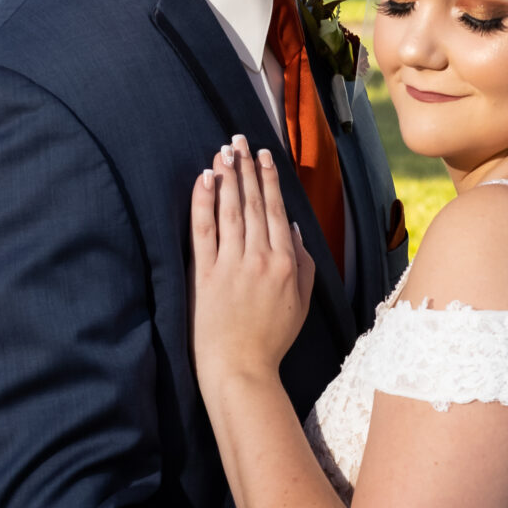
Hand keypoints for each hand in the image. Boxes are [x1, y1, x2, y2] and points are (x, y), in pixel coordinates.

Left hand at [190, 137, 316, 380]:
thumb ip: (304, 263)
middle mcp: (259, 257)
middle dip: (248, 168)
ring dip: (227, 177)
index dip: (270, 179)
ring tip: (224, 151)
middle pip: (253, 203)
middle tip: (241, 140)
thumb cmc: (272, 338)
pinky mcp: (205, 273)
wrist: (240, 368)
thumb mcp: (302, 302)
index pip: (276, 210)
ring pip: (230, 210)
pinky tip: (203, 180)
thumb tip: (293, 228)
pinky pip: (204, 230)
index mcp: (286, 262)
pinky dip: (203, 202)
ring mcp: (231, 264)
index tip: (265, 156)